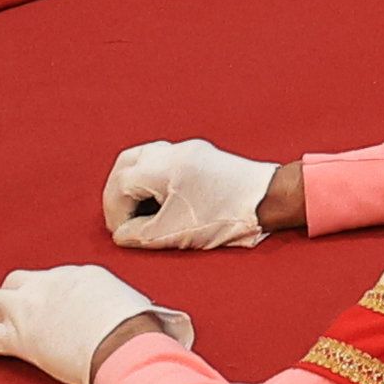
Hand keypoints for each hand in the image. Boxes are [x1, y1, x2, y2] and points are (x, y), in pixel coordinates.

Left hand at [0, 263, 189, 383]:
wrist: (123, 343)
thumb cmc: (140, 333)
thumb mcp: (146, 313)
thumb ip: (147, 314)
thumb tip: (168, 325)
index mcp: (83, 275)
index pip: (54, 280)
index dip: (44, 294)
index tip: (42, 306)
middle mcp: (53, 283)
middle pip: (19, 282)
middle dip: (10, 297)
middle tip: (4, 313)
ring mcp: (33, 307)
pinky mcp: (20, 335)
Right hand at [103, 138, 283, 248]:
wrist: (269, 200)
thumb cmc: (225, 217)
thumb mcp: (174, 233)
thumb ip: (139, 233)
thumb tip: (122, 233)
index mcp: (164, 166)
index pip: (120, 184)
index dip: (114, 212)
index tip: (122, 233)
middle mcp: (174, 151)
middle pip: (127, 163)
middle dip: (118, 192)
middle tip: (122, 219)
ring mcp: (189, 150)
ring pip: (145, 158)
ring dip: (135, 184)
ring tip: (140, 212)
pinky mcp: (202, 156)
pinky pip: (165, 161)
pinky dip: (153, 179)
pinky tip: (161, 202)